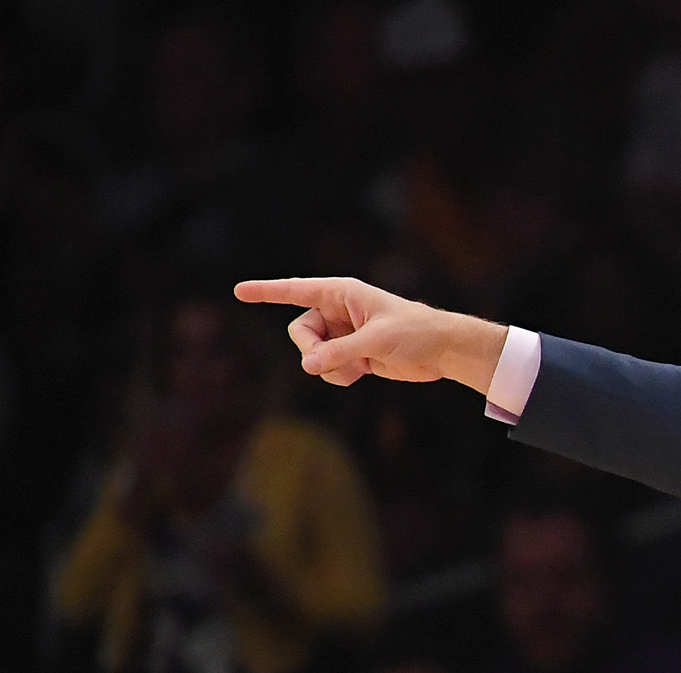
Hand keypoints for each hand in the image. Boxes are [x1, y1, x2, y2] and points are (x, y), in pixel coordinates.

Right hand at [233, 277, 507, 392]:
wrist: (442, 351)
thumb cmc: (415, 333)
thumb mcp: (377, 341)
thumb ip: (340, 353)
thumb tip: (309, 366)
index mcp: (342, 293)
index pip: (296, 290)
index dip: (267, 291)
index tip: (238, 291)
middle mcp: (337, 311)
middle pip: (300, 331)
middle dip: (312, 350)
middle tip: (335, 359)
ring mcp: (342, 334)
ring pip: (311, 354)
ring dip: (331, 367)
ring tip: (360, 366)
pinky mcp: (350, 354)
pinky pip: (327, 368)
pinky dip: (340, 375)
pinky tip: (364, 372)